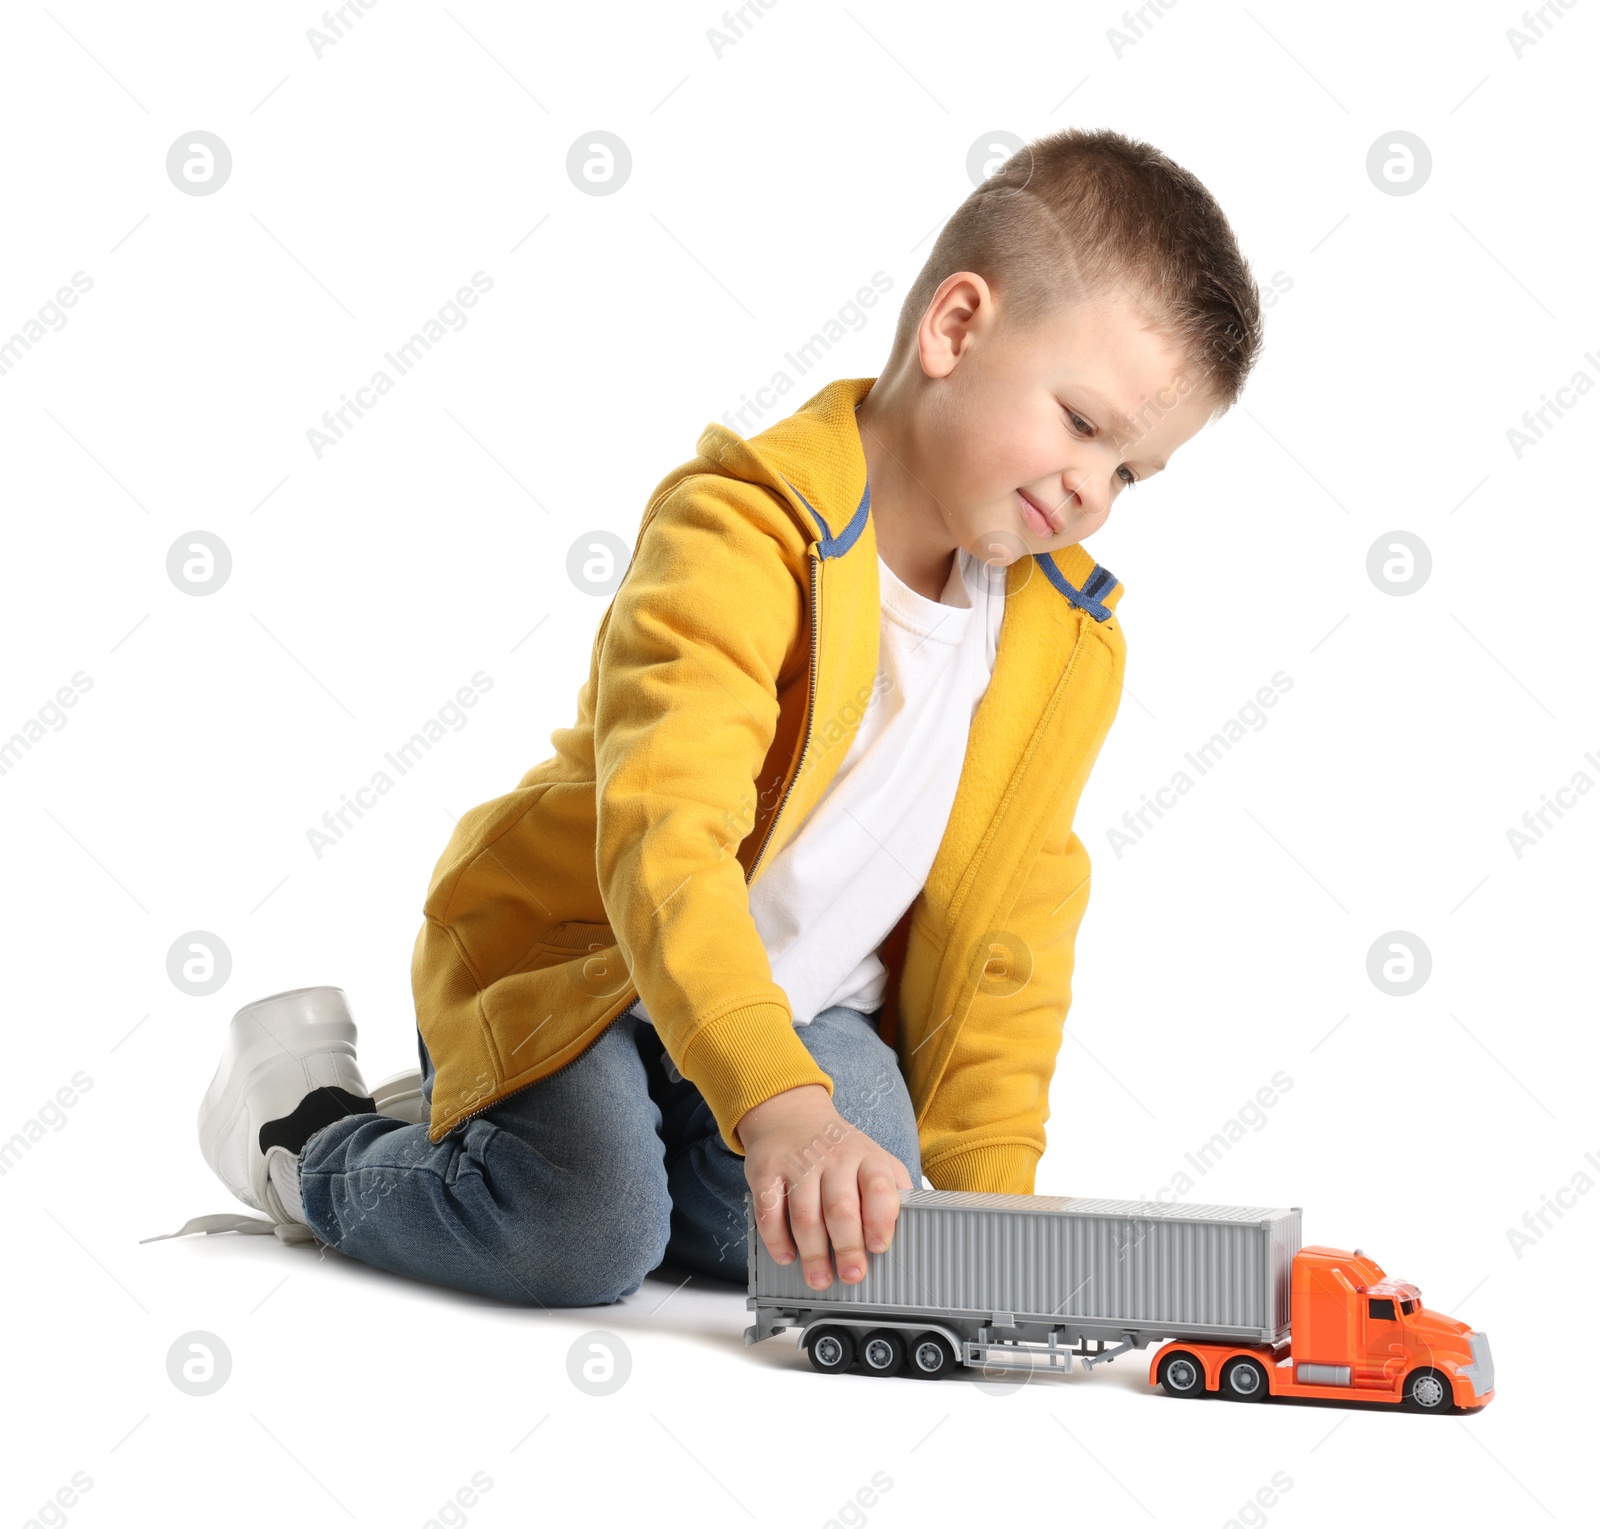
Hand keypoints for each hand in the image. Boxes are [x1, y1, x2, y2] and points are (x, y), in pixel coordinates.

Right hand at [735, 1084, 911, 1288]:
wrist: (791, 1115)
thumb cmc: (838, 1148)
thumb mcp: (873, 1158)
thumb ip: (892, 1190)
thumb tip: (908, 1229)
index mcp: (866, 1157)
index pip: (878, 1187)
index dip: (880, 1220)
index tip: (879, 1247)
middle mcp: (833, 1158)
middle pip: (841, 1208)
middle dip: (848, 1248)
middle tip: (851, 1275)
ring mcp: (798, 1163)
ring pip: (806, 1216)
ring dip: (813, 1254)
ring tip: (819, 1277)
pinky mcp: (766, 1170)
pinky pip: (769, 1211)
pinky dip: (777, 1239)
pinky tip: (787, 1255)